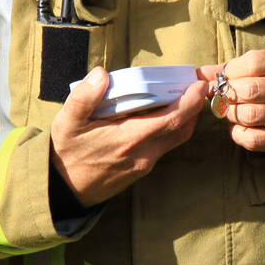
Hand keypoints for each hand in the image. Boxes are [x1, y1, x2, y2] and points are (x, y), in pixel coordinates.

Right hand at [50, 67, 208, 206]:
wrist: (64, 190)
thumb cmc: (66, 153)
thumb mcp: (67, 122)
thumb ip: (84, 97)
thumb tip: (102, 74)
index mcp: (129, 139)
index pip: (172, 119)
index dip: (190, 101)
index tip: (200, 83)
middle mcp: (143, 154)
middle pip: (182, 129)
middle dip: (195, 106)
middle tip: (198, 84)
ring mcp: (145, 163)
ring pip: (176, 139)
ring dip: (186, 118)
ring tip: (185, 95)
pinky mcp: (143, 169)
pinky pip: (166, 145)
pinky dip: (173, 128)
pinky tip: (165, 114)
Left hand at [199, 47, 264, 154]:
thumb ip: (235, 67)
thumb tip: (200, 74)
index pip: (252, 63)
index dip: (231, 71)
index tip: (225, 77)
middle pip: (248, 90)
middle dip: (228, 93)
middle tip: (224, 96)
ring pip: (248, 115)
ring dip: (231, 113)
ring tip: (231, 110)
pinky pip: (253, 139)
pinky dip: (238, 133)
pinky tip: (239, 126)